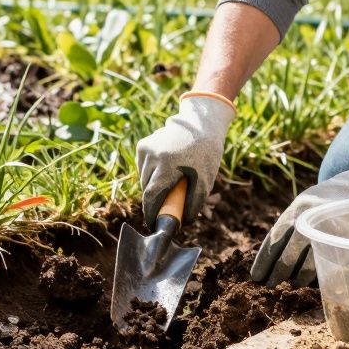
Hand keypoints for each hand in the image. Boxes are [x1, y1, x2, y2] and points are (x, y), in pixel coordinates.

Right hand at [136, 93, 235, 226]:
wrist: (200, 123)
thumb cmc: (206, 152)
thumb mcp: (206, 179)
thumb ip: (195, 203)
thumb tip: (184, 222)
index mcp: (167, 164)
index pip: (151, 196)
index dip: (151, 213)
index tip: (153, 225)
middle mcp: (152, 155)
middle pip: (147, 189)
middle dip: (155, 201)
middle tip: (168, 207)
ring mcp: (145, 148)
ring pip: (143, 178)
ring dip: (153, 187)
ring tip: (170, 184)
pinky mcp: (142, 145)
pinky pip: (143, 168)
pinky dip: (151, 174)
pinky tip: (165, 169)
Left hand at [251, 149, 348, 286]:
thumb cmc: (327, 200)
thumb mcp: (305, 203)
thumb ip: (289, 225)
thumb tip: (270, 257)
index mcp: (297, 211)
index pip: (274, 241)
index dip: (263, 262)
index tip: (256, 276)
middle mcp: (310, 223)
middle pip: (288, 256)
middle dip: (278, 273)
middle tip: (271, 284)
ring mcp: (329, 235)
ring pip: (308, 266)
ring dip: (299, 278)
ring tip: (294, 283)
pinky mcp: (346, 245)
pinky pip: (328, 267)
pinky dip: (319, 276)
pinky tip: (313, 280)